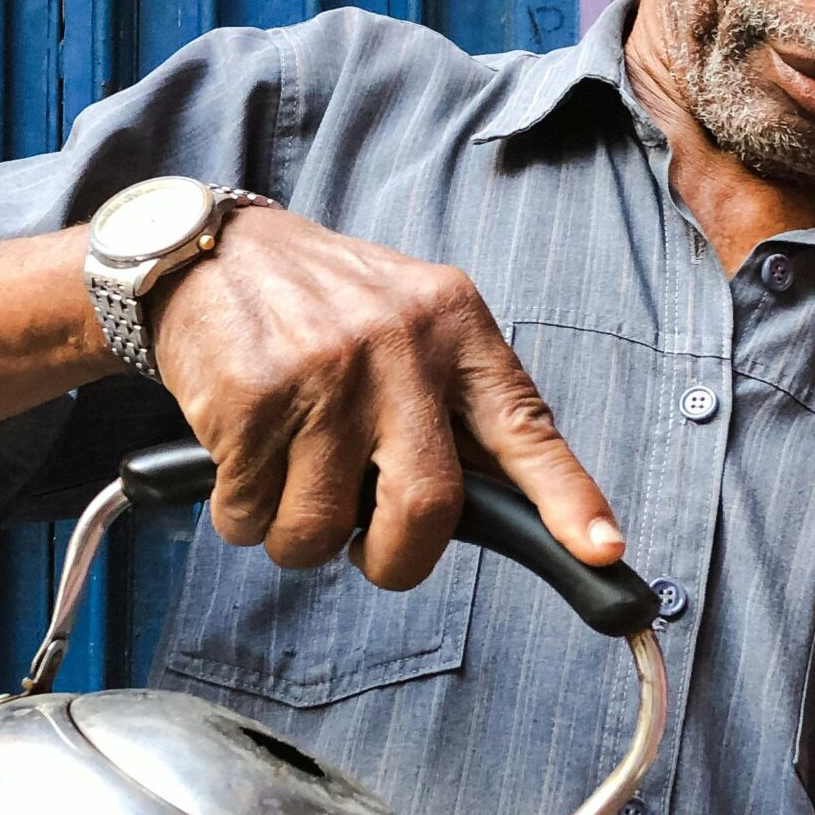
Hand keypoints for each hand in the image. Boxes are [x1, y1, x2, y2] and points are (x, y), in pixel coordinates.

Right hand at [151, 207, 623, 588]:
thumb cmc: (323, 306)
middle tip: (373, 556)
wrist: (210, 252)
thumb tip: (502, 508)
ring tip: (289, 490)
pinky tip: (243, 462)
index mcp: (456, 328)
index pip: (525, 427)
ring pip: (323, 527)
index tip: (604, 552)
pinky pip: (252, 514)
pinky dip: (243, 515)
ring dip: (299, 540)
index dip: (568, 499)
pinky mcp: (253, 399)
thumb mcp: (412, 324)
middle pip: (427, 506)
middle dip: (397, 561)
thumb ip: (456, 403)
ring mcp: (324, 373)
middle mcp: (399, 346)